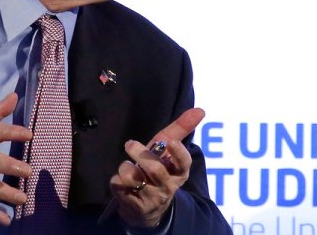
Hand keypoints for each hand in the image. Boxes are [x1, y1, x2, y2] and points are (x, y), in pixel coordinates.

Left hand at [109, 108, 204, 227]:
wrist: (146, 207)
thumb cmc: (157, 168)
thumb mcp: (167, 150)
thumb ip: (181, 129)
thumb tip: (200, 110)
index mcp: (178, 173)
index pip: (183, 164)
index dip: (178, 154)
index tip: (170, 142)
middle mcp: (168, 187)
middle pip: (155, 169)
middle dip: (141, 154)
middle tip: (130, 144)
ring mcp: (152, 198)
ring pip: (133, 177)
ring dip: (125, 167)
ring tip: (128, 169)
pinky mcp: (135, 206)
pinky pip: (120, 187)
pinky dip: (116, 180)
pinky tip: (122, 184)